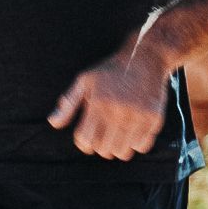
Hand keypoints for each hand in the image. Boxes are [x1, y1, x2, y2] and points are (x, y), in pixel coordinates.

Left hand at [48, 40, 169, 160]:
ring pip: (123, 152)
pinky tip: (132, 130)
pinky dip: (135, 143)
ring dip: (117, 147)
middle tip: (102, 135)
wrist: (144, 56)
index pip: (85, 140)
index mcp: (98, 103)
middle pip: (104, 150)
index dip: (83, 142)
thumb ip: (69, 103)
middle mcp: (118, 112)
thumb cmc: (110, 70)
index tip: (87, 136)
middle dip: (100, 146)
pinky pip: (142, 146)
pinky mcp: (154, 119)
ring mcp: (137, 117)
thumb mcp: (85, 81)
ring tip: (117, 135)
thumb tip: (53, 123)